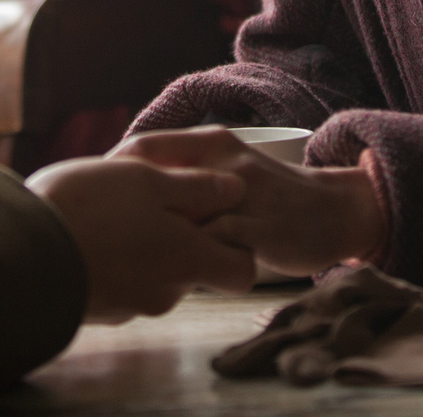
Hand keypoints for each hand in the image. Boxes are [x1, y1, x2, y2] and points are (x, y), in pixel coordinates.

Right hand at [26, 155, 255, 323]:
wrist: (16, 253)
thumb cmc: (87, 207)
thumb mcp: (146, 178)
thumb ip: (196, 186)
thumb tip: (236, 190)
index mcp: (187, 258)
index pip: (242, 271)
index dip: (236, 242)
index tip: (212, 211)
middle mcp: (165, 291)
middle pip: (195, 267)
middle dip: (180, 234)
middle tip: (146, 195)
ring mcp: (130, 305)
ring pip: (155, 272)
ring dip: (143, 243)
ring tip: (109, 207)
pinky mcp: (99, 309)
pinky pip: (122, 281)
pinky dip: (115, 258)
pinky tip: (89, 230)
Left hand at [111, 127, 387, 277]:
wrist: (333, 211)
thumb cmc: (268, 196)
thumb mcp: (224, 169)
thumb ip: (183, 172)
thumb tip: (120, 190)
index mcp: (210, 142)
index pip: (142, 146)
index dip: (109, 174)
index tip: (89, 201)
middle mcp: (222, 162)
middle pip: (151, 179)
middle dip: (121, 210)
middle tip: (100, 237)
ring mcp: (241, 196)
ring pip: (178, 216)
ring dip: (151, 241)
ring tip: (128, 264)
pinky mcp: (257, 229)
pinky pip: (211, 248)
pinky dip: (186, 264)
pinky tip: (171, 280)